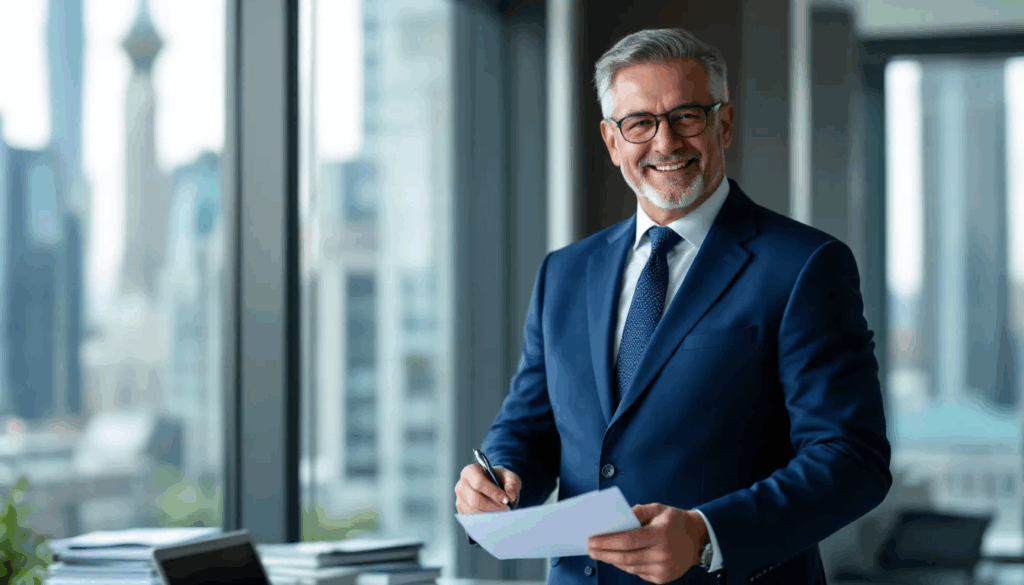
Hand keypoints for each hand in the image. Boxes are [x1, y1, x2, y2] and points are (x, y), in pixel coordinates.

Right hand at [454, 464, 521, 513]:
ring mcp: (460, 497)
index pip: (478, 482)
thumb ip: (511, 484)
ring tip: (501, 512)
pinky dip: (484, 519)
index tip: (505, 499)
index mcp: (471, 471)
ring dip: (490, 514)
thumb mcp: (509, 476)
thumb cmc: (500, 478)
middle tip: (505, 508)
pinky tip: (494, 515)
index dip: (492, 492)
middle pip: (474, 499)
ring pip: (473, 511)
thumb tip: (510, 496)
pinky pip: (471, 518)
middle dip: (492, 506)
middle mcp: (462, 484)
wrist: (494, 484)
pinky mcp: (461, 509)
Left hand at [587, 503, 706, 583]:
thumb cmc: (675, 522)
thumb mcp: (659, 509)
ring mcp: (663, 569)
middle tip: (590, 549)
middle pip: (625, 557)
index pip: (628, 540)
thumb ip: (638, 511)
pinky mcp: (662, 578)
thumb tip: (617, 517)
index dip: (607, 541)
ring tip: (599, 553)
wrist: (698, 541)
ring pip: (630, 566)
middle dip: (604, 553)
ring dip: (612, 560)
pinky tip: (617, 559)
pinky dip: (625, 565)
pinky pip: (638, 572)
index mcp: (661, 534)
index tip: (592, 540)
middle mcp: (662, 554)